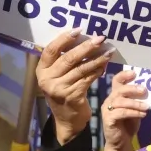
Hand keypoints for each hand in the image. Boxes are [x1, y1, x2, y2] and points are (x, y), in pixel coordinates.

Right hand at [37, 31, 111, 145]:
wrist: (67, 120)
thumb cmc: (64, 92)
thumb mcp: (57, 77)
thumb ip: (63, 61)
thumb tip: (82, 38)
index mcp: (42, 71)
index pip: (51, 50)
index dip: (64, 39)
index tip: (79, 30)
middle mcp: (47, 79)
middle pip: (68, 58)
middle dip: (86, 47)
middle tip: (100, 39)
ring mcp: (59, 89)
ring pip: (81, 68)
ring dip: (97, 59)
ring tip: (108, 51)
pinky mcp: (72, 96)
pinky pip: (87, 79)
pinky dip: (97, 71)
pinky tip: (105, 65)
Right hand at [99, 69, 147, 150]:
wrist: (121, 142)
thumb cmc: (128, 124)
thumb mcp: (135, 110)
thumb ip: (138, 100)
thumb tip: (148, 91)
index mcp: (115, 95)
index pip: (116, 81)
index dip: (124, 75)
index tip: (134, 73)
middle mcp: (109, 100)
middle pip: (119, 90)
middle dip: (132, 89)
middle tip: (144, 91)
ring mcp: (107, 110)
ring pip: (120, 101)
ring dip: (135, 103)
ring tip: (147, 107)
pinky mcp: (108, 120)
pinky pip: (121, 113)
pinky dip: (133, 112)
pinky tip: (142, 114)